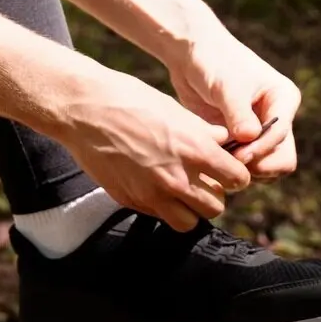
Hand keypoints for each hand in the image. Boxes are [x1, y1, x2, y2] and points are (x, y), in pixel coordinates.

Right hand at [50, 64, 251, 230]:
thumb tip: (223, 142)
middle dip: (213, 193)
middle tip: (202, 179)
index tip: (227, 169)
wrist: (84, 109)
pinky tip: (156, 186)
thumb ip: (202, 132)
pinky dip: (165, 208)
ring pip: (191, 221)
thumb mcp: (174, 108)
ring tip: (182, 189)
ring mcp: (153, 194)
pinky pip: (161, 217)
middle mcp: (178, 177)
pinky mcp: (132, 201)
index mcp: (194, 149)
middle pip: (216, 206)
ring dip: (190, 208)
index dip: (235, 175)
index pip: (236, 179)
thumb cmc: (129, 99)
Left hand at [165, 20, 300, 182]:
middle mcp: (278, 117)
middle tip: (231, 165)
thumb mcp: (227, 85)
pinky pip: (247, 165)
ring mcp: (261, 130)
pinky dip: (233, 167)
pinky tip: (214, 158)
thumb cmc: (213, 61)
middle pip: (282, 159)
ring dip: (245, 170)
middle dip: (259, 166)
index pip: (280, 135)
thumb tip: (250, 138)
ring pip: (266, 167)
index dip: (261, 150)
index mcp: (284, 99)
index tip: (237, 155)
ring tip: (220, 160)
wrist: (192, 55)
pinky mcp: (243, 140)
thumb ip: (238, 113)